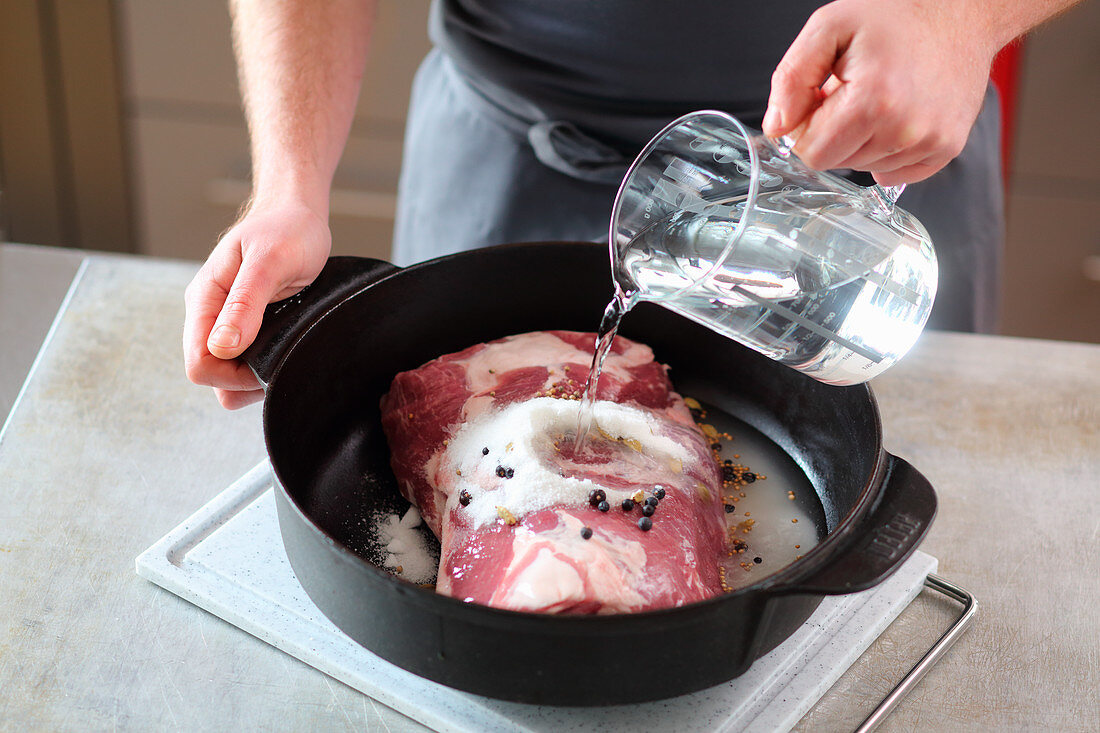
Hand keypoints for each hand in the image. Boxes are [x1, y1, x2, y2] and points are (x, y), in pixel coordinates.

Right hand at [183, 200, 329, 408]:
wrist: (297, 214)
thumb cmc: (287, 230)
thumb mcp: (270, 261)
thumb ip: (245, 303)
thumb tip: (221, 347)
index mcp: (205, 300)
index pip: (199, 364)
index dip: (232, 376)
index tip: (268, 361)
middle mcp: (210, 316)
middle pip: (212, 376)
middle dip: (245, 380)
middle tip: (284, 357)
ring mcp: (227, 323)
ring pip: (228, 375)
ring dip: (256, 376)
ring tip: (287, 351)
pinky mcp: (247, 326)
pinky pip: (245, 363)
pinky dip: (265, 366)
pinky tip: (287, 349)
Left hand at [762, 0, 997, 185]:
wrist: (960, 11)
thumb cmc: (896, 15)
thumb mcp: (829, 27)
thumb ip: (792, 78)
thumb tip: (777, 128)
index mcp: (871, 101)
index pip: (810, 153)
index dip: (807, 126)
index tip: (822, 97)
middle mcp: (904, 129)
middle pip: (836, 162)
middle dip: (834, 131)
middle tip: (855, 91)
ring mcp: (930, 142)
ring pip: (864, 167)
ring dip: (862, 139)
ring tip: (881, 96)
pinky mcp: (947, 149)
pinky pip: (896, 173)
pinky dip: (889, 151)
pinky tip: (898, 116)